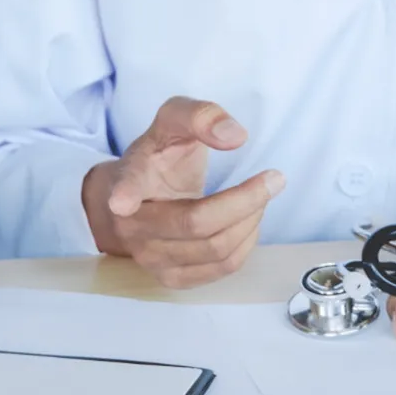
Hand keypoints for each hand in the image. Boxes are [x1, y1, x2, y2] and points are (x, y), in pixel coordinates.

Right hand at [83, 97, 284, 288]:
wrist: (132, 202)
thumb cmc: (156, 160)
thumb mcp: (172, 122)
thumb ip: (199, 116)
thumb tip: (234, 136)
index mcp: (129, 182)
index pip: (127, 189)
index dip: (125, 195)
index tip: (121, 201)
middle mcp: (133, 227)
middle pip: (196, 224)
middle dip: (245, 201)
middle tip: (274, 179)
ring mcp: (151, 259)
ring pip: (215, 249)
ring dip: (250, 221)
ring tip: (260, 197)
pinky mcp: (172, 278)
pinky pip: (222, 268)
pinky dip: (245, 243)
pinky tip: (247, 221)